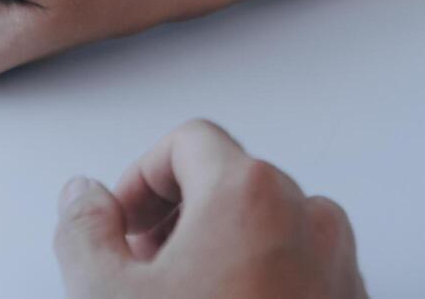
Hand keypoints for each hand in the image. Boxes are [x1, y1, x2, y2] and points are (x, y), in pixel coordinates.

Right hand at [54, 120, 366, 298]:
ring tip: (185, 298)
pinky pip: (302, 269)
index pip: (188, 142)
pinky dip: (262, 281)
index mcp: (250, 192)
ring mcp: (341, 267)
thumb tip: (84, 198)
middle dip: (179, 216)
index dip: (140, 178)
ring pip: (270, 225)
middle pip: (231, 180)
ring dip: (222, 249)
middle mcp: (308, 219)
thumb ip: (83, 226)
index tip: (121, 222)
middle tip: (143, 264)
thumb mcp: (104, 294)